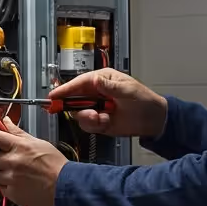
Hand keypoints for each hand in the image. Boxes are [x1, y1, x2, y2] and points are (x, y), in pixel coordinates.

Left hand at [0, 118, 67, 205]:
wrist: (65, 187)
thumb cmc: (55, 165)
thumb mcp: (37, 142)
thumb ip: (18, 133)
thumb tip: (6, 121)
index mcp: (20, 147)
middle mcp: (13, 162)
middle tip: (4, 158)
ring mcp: (11, 179)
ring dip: (1, 172)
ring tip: (16, 172)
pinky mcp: (12, 193)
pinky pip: (0, 187)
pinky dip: (6, 184)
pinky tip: (18, 182)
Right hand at [49, 68, 167, 136]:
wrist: (153, 120)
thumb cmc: (143, 99)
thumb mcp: (128, 90)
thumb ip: (110, 86)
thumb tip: (95, 80)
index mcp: (101, 80)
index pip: (79, 83)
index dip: (65, 89)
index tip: (54, 96)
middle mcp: (95, 93)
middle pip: (74, 99)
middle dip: (76, 107)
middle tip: (83, 112)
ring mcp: (96, 107)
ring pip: (79, 114)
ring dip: (88, 118)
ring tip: (102, 118)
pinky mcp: (98, 121)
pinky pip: (87, 125)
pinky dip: (94, 125)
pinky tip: (105, 122)